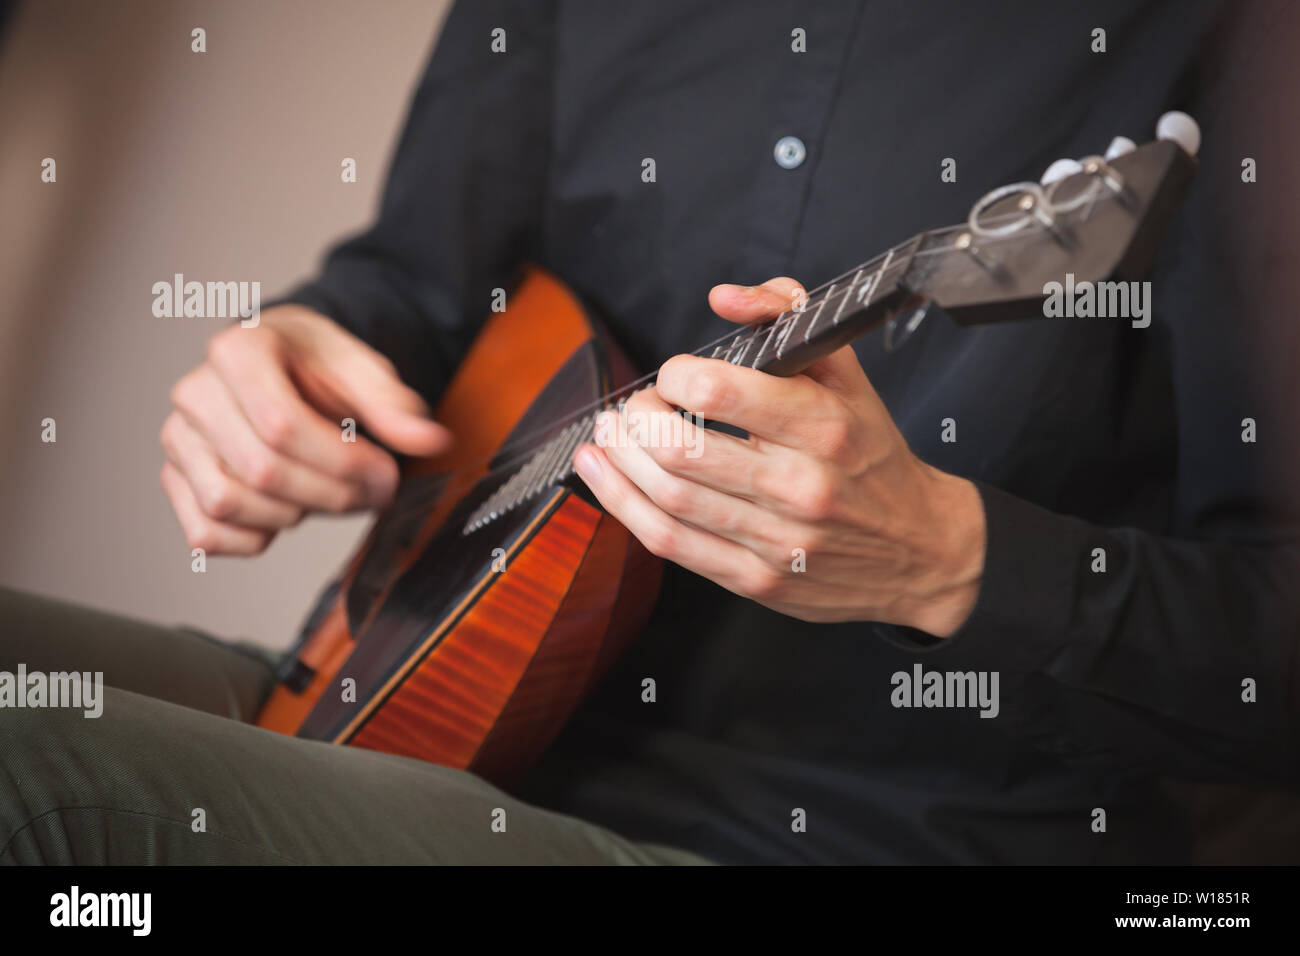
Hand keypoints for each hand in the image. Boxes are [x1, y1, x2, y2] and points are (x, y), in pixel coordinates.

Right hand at [160, 305, 450, 555]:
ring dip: (295, 514)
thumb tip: (430, 440)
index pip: (282, 425)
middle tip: (375, 492)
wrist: (281, 364)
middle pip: (262, 469)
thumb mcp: (360, 367)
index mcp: (237, 350)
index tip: (385, 470)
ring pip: (231, 504)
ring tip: (329, 492)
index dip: (343, 461)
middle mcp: (196, 394)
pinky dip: (253, 538)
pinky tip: (289, 510)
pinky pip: (206, 533)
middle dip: (332, 494)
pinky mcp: (176, 480)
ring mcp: (180, 440)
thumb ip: (393, 404)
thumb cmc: (316, 364)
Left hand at [572, 277, 985, 636]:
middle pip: (680, 449)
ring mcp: (777, 540)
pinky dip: (624, 508)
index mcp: (823, 426)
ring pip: (669, 499)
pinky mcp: (757, 581)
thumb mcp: (848, 376)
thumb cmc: (873, 457)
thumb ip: (788, 318)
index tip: (674, 375)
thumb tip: (725, 297)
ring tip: (606, 437)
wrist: (922, 552)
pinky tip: (602, 478)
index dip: (676, 376)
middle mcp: (799, 485)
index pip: (718, 392)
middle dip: (637, 420)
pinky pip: (673, 545)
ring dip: (618, 463)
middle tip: (632, 408)